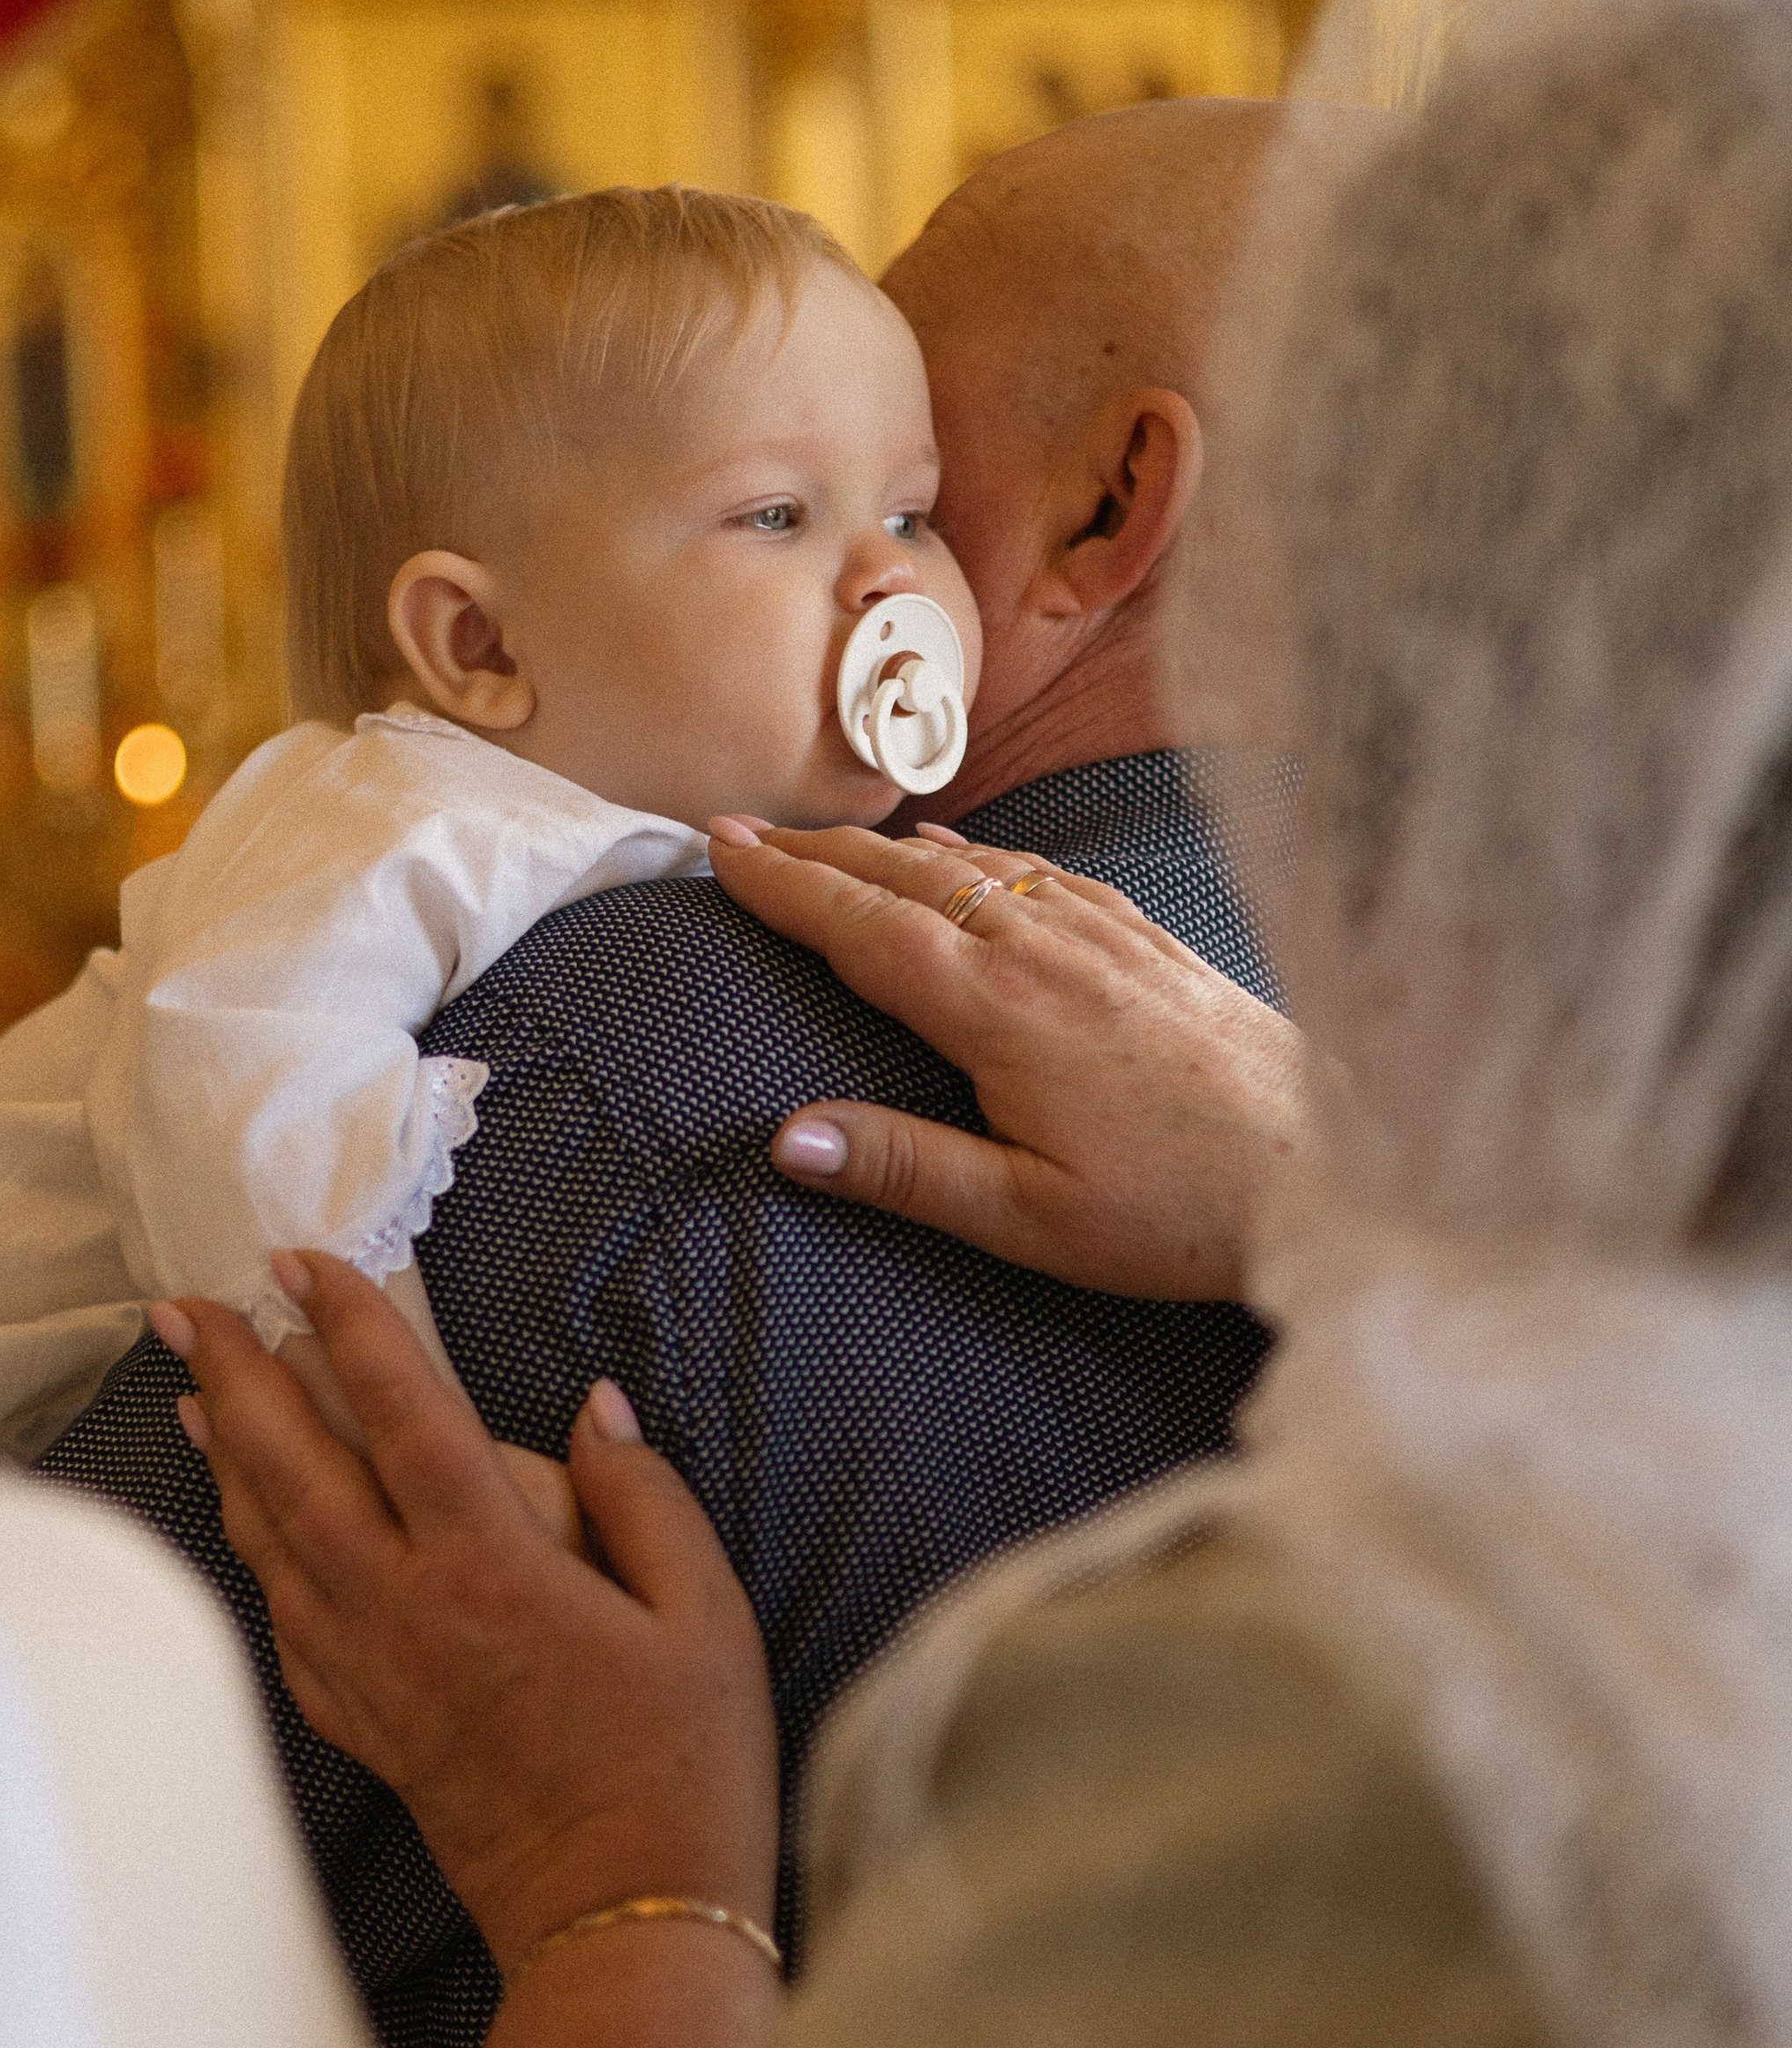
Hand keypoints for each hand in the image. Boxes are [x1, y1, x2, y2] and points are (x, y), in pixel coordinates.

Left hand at [152, 1256, 777, 1973]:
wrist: (623, 1925)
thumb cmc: (684, 1769)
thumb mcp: (706, 1618)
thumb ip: (643, 1500)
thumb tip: (593, 1409)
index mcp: (493, 1569)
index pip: (399, 1413)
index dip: (346, 1326)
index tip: (302, 1259)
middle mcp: (407, 1611)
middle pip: (293, 1466)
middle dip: (232, 1372)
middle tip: (183, 1303)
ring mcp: (371, 1674)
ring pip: (267, 1539)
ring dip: (223, 1454)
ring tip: (188, 1388)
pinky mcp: (363, 1727)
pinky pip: (281, 1618)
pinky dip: (249, 1551)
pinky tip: (244, 1521)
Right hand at [709, 816, 1306, 1299]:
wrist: (1331, 1166)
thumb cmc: (1178, 1209)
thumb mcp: (1028, 1219)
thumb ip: (905, 1169)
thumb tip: (786, 1140)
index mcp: (998, 1011)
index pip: (861, 927)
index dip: (783, 884)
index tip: (717, 849)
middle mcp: (1044, 949)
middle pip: (904, 875)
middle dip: (814, 849)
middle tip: (739, 829)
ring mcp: (1100, 934)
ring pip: (970, 860)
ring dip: (884, 844)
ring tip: (822, 839)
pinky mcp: (1145, 938)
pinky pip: (1039, 870)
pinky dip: (977, 847)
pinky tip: (959, 846)